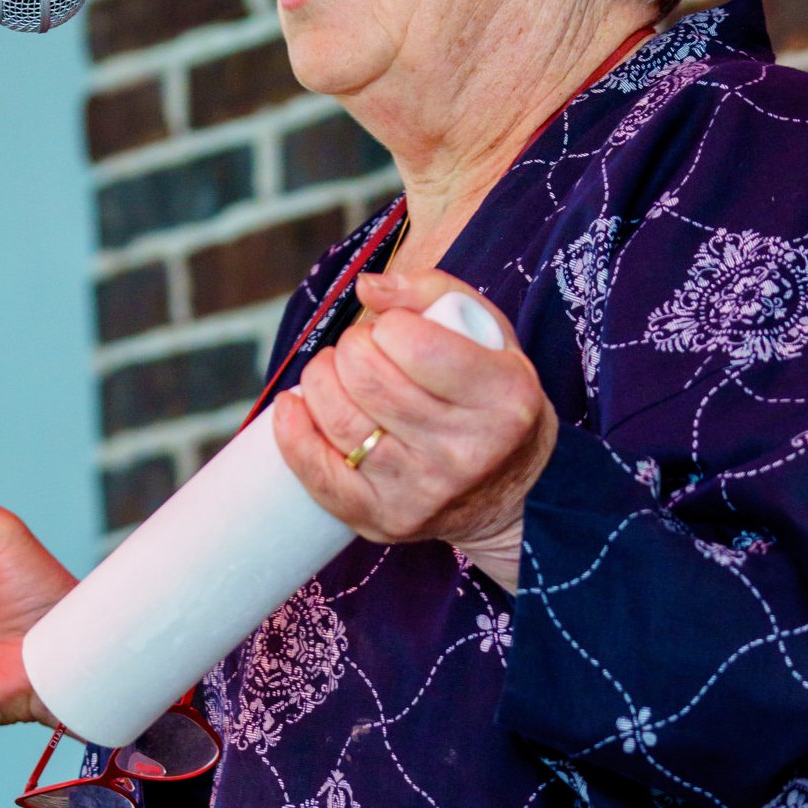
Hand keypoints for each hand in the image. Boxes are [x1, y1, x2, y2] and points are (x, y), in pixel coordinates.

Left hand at [272, 267, 557, 591]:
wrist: (514, 493)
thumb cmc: (493, 399)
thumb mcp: (490, 336)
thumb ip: (433, 293)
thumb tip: (365, 287)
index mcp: (503, 398)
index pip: (414, 344)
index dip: (391, 326)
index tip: (397, 331)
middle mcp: (465, 451)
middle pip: (368, 379)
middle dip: (352, 348)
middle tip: (363, 350)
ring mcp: (423, 492)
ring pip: (339, 419)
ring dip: (321, 380)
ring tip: (336, 373)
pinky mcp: (385, 520)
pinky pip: (319, 475)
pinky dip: (293, 433)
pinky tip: (294, 406)